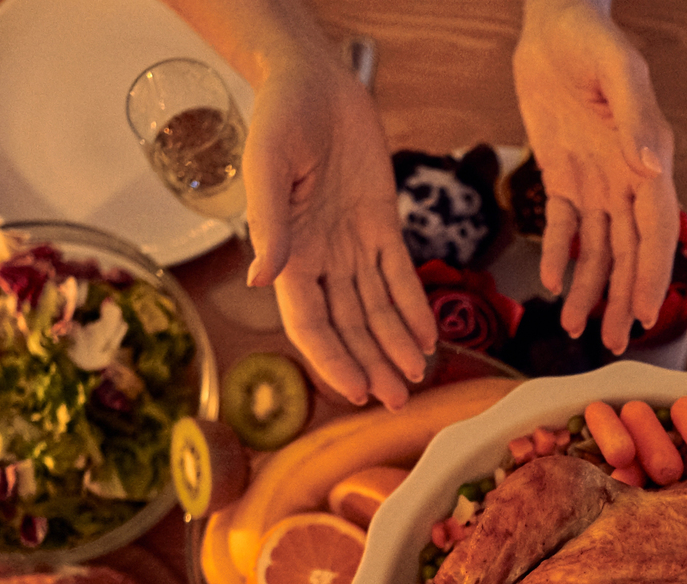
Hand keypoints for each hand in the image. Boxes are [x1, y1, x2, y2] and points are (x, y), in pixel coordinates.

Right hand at [243, 49, 437, 409]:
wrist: (313, 81)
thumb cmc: (279, 117)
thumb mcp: (267, 164)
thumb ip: (269, 223)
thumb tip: (259, 278)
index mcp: (287, 253)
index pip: (309, 322)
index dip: (332, 358)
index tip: (355, 389)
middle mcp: (320, 259)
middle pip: (348, 325)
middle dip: (371, 364)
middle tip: (395, 400)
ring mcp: (352, 245)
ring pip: (376, 309)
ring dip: (395, 346)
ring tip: (414, 379)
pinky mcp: (381, 225)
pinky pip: (399, 275)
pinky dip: (413, 307)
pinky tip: (427, 339)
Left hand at [514, 0, 679, 354]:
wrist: (553, 22)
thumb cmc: (592, 39)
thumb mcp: (619, 71)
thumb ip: (636, 119)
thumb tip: (653, 168)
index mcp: (649, 160)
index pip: (657, 230)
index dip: (652, 273)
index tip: (646, 312)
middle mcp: (628, 178)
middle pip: (629, 252)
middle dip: (623, 298)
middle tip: (614, 342)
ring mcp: (596, 181)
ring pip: (597, 249)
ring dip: (591, 289)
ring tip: (578, 328)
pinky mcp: (562, 176)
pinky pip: (563, 227)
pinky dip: (559, 256)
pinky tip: (553, 285)